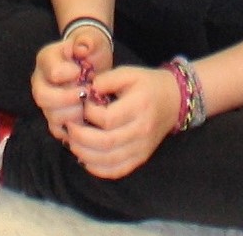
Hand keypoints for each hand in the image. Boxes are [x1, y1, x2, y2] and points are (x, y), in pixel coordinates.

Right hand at [30, 21, 113, 141]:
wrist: (93, 64)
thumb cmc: (91, 51)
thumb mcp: (93, 40)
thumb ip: (88, 40)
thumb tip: (82, 48)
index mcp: (45, 59)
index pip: (52, 72)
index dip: (69, 74)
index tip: (81, 70)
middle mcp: (40, 82)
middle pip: (43, 97)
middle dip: (67, 98)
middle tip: (86, 93)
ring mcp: (46, 102)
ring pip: (52, 116)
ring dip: (74, 113)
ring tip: (87, 104)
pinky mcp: (54, 119)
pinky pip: (59, 130)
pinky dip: (74, 128)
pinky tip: (86, 119)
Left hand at [61, 62, 179, 180]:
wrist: (174, 100)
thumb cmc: (147, 84)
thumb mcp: (128, 72)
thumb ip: (106, 79)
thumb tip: (86, 91)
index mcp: (139, 106)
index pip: (108, 119)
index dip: (88, 114)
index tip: (81, 104)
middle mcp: (142, 130)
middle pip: (106, 143)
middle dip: (81, 138)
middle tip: (68, 128)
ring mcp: (142, 148)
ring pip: (110, 161)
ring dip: (86, 155)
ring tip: (72, 143)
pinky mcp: (141, 158)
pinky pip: (118, 170)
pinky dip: (99, 169)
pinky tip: (86, 159)